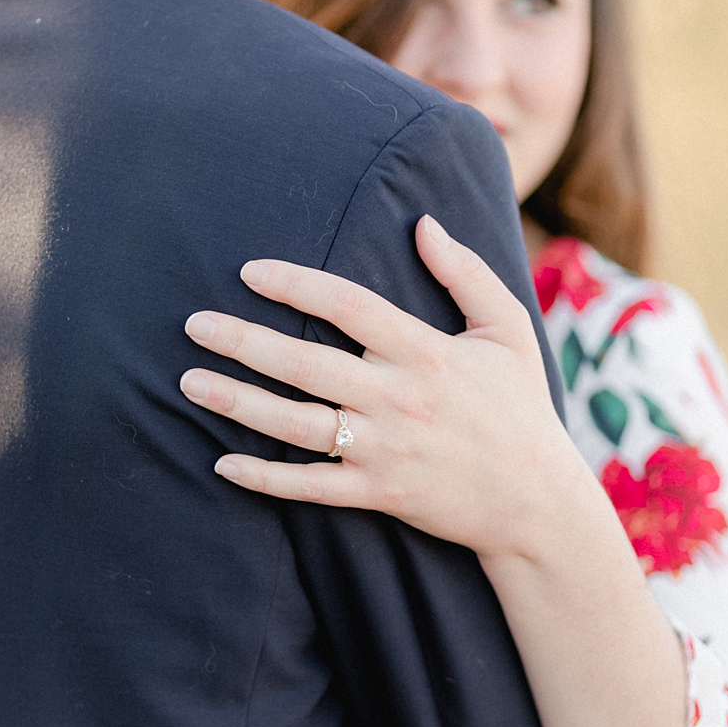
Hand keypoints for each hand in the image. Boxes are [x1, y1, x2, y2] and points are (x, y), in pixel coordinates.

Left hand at [180, 216, 703, 726]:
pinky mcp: (379, 494)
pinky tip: (223, 463)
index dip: (294, 283)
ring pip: (295, 423)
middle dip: (242, 340)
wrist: (538, 503)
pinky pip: (310, 486)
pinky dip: (265, 477)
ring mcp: (384, 449)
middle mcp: (397, 397)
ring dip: (238, 402)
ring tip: (189, 382)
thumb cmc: (521, 410)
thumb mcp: (509, 329)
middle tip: (193, 324)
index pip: (346, 304)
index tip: (248, 271)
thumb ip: (466, 274)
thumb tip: (423, 223)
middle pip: (304, 362)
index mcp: (424, 350)